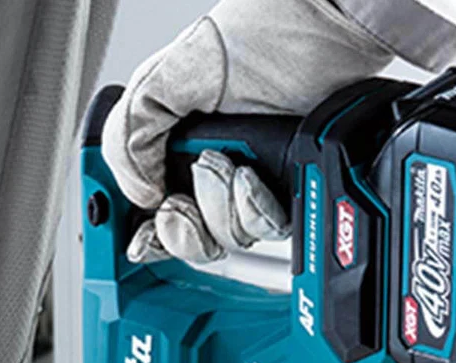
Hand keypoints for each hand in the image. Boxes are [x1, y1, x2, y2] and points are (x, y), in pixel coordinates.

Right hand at [101, 0, 393, 265]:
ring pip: (226, 239)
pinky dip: (255, 210)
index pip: (150, 217)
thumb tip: (138, 197)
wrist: (326, 27)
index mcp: (172, 151)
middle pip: (188, 241)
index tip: (143, 237)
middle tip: (184, 196)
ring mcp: (249, 186)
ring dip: (222, 210)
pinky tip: (253, 177)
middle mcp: (209, 174)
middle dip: (183, 227)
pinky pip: (266, 230)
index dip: (146, 237)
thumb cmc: (256, 34)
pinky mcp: (287, 192)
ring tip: (229, 164)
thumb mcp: (163, 78)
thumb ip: (129, 139)